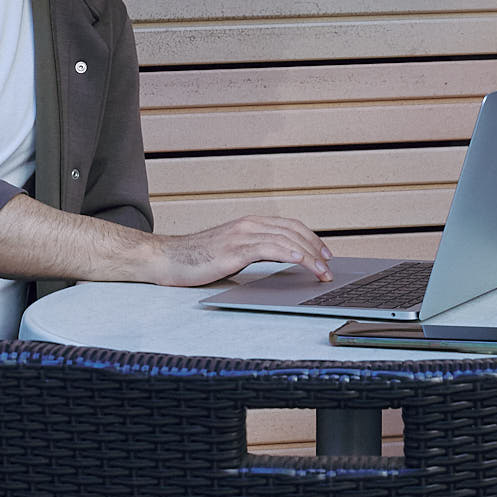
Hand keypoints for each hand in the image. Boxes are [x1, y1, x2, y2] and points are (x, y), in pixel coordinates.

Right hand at [149, 216, 331, 286]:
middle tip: (330, 265)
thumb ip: (252, 254)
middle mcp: (248, 225)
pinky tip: (303, 264)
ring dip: (310, 256)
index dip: (311, 238)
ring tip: (322, 272)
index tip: (324, 254)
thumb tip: (275, 265)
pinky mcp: (235, 250)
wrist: (167, 259)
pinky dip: (291, 255)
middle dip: (316, 248)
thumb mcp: (230, 254)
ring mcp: (242, 235)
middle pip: (293, 231)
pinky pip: (271, 249)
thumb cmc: (194, 261)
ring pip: (287, 240)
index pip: (289, 226)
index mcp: (248, 224)